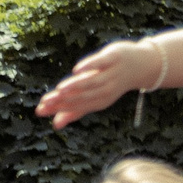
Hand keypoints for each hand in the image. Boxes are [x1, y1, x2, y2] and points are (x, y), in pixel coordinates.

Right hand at [34, 41, 152, 130]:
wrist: (141, 65)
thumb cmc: (112, 82)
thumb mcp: (95, 96)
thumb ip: (75, 110)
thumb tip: (55, 126)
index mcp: (100, 101)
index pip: (76, 106)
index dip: (58, 109)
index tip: (40, 111)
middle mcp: (106, 89)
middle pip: (82, 96)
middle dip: (63, 100)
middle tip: (45, 103)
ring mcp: (110, 73)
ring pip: (90, 83)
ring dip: (75, 87)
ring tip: (59, 91)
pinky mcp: (113, 57)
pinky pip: (101, 63)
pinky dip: (89, 67)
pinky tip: (77, 70)